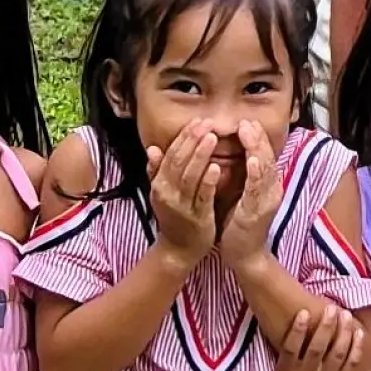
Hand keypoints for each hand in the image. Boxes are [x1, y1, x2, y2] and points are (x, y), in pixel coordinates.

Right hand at [147, 119, 219, 268]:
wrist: (178, 250)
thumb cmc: (174, 217)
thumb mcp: (162, 193)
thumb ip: (157, 171)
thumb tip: (152, 149)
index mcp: (159, 184)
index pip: (170, 155)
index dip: (184, 137)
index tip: (198, 121)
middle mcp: (167, 192)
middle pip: (179, 162)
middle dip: (192, 140)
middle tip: (207, 122)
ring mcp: (182, 205)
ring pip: (190, 176)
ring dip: (201, 155)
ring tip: (212, 137)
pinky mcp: (197, 217)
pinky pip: (202, 196)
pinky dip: (209, 181)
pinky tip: (218, 167)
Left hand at [219, 121, 285, 267]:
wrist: (245, 256)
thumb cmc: (239, 225)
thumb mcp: (241, 195)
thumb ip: (241, 175)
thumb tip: (233, 154)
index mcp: (267, 184)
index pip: (265, 155)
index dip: (257, 138)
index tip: (247, 122)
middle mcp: (271, 189)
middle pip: (268, 157)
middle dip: (258, 138)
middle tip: (247, 121)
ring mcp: (267, 200)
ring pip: (266, 169)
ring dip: (257, 149)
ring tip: (249, 132)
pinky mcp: (259, 212)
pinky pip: (258, 189)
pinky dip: (256, 173)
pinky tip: (252, 161)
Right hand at [274, 305, 363, 370]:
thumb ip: (289, 352)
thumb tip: (298, 316)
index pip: (291, 348)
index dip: (297, 330)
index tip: (304, 311)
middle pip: (317, 348)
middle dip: (325, 326)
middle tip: (331, 309)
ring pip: (336, 353)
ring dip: (343, 332)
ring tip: (346, 315)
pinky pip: (351, 362)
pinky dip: (356, 346)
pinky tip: (358, 331)